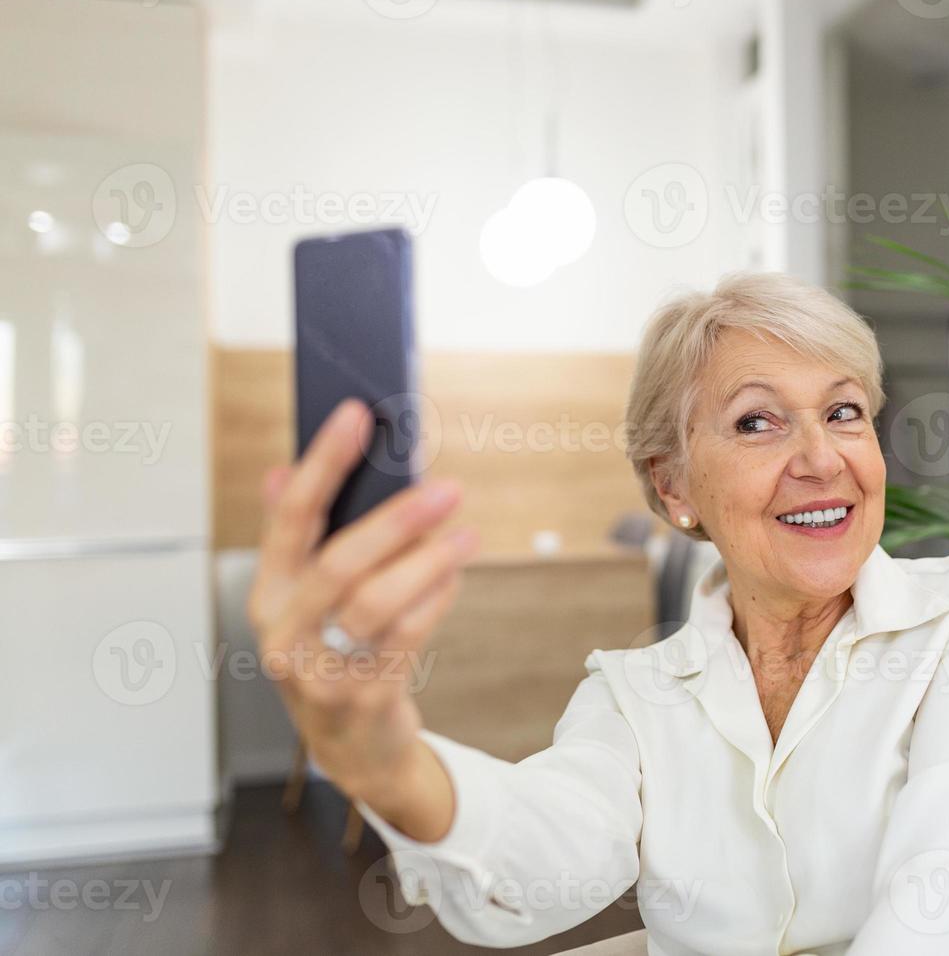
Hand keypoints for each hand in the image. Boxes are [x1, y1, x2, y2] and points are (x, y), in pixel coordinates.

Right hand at [246, 398, 477, 830]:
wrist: (352, 748)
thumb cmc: (334, 654)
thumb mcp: (305, 601)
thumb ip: (296, 539)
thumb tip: (280, 473)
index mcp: (267, 594)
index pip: (290, 518)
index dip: (324, 463)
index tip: (356, 415)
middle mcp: (284, 633)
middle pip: (339, 564)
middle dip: (397, 520)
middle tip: (447, 488)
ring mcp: (319, 673)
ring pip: (378, 603)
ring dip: (430, 562)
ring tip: (466, 534)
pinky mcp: (363, 699)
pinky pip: (407, 637)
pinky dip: (436, 600)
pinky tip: (454, 576)